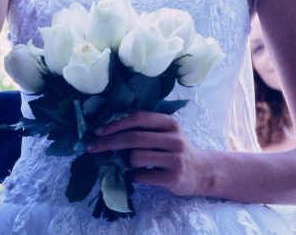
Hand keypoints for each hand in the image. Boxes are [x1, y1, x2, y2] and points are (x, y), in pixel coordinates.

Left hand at [88, 111, 205, 196]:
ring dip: (126, 162)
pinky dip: (134, 176)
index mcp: (169, 124)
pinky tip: (140, 176)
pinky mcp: (173, 177)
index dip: (115, 124)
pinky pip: (142, 176)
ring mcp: (175, 159)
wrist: (203, 172)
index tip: (97, 131)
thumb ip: (145, 129)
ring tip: (132, 165)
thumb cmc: (176, 151)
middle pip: (133, 138)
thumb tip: (108, 129)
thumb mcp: (166, 133)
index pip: (138, 118)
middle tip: (92, 147)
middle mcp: (174, 139)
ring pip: (135, 157)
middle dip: (108, 142)